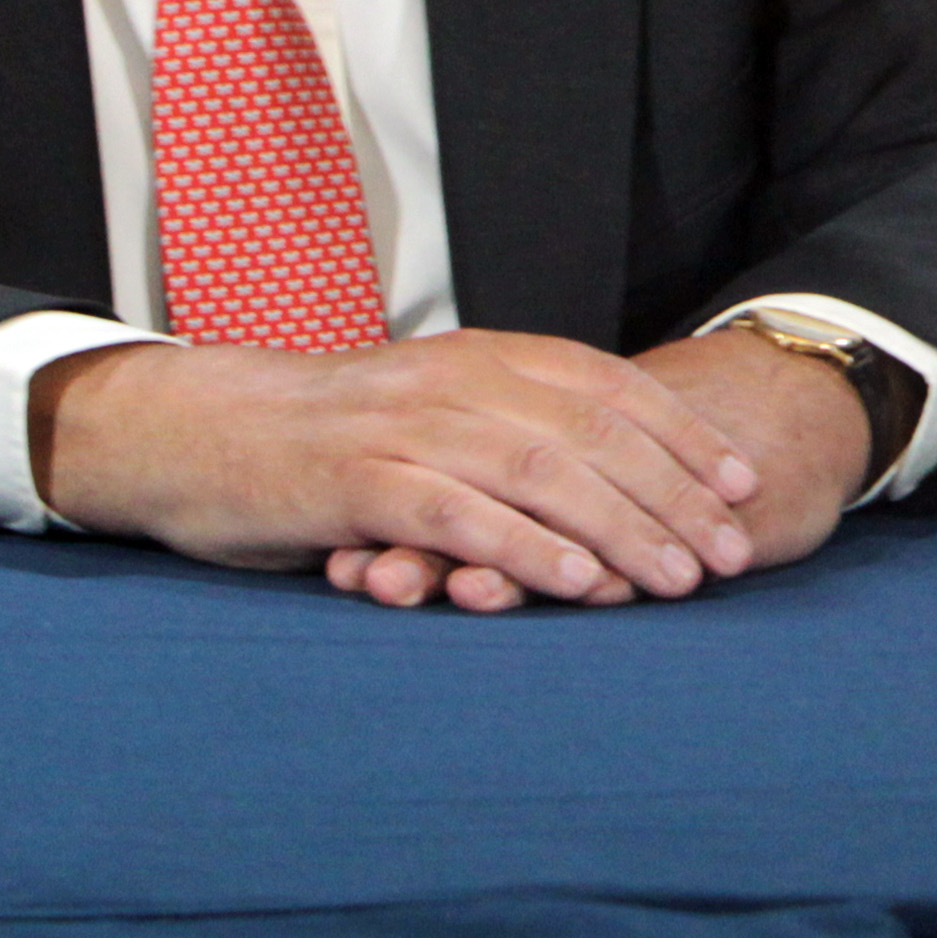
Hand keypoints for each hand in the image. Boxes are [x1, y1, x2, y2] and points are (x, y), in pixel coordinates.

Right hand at [315, 326, 875, 611]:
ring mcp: (407, 428)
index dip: (684, 436)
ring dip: (620, 529)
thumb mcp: (431, 408)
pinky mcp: (357, 481)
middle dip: (673, 496)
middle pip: (593, 436)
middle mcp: (458, 381)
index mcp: (486, 356)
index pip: (611, 389)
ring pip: (541, 474)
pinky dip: (524, 548)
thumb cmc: (326, 436)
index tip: (742, 485)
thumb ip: (508, 425)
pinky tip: (576, 581)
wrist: (194, 429)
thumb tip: (610, 473)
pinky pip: (459, 515)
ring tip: (675, 579)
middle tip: (729, 552)